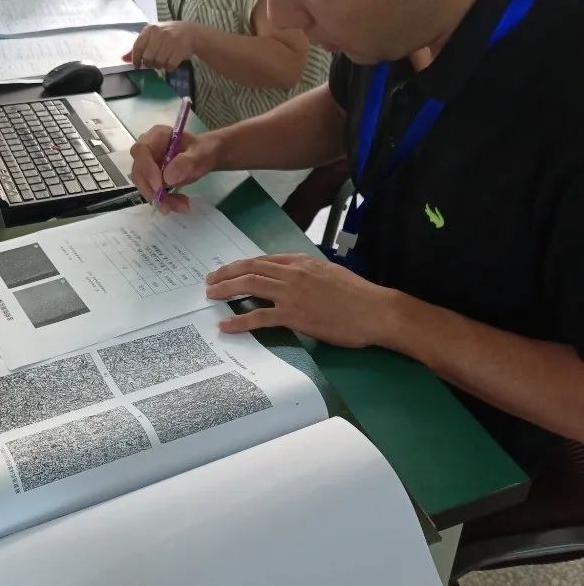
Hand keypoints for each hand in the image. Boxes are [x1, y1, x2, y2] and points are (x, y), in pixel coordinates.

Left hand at [123, 21, 198, 72]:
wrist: (191, 32)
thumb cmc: (169, 35)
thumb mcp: (153, 36)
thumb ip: (139, 47)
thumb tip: (123, 59)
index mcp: (150, 29)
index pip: (138, 46)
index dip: (136, 58)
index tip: (137, 65)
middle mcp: (160, 33)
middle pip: (148, 57)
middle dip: (150, 63)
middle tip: (154, 62)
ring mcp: (171, 41)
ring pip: (159, 62)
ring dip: (160, 65)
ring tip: (164, 60)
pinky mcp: (180, 50)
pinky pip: (170, 66)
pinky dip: (169, 67)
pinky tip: (171, 62)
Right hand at [130, 124, 220, 213]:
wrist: (205, 156)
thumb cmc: (203, 151)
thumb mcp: (201, 154)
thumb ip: (187, 162)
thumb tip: (167, 178)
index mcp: (157, 136)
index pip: (141, 151)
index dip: (147, 170)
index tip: (160, 187)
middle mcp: (147, 148)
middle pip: (139, 171)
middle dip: (153, 191)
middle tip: (171, 205)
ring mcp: (146, 163)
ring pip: (144, 185)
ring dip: (160, 199)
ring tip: (182, 205)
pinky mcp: (150, 177)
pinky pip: (151, 191)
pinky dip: (164, 201)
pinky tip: (179, 204)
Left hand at [205, 254, 397, 347]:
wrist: (375, 310)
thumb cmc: (358, 295)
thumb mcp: (330, 274)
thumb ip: (308, 274)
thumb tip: (294, 281)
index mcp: (302, 261)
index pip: (264, 260)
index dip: (242, 265)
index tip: (229, 270)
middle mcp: (293, 272)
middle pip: (250, 268)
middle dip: (226, 273)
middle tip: (210, 281)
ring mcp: (292, 293)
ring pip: (249, 285)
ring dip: (225, 290)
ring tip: (211, 296)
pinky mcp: (294, 315)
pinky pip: (258, 316)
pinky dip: (239, 320)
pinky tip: (226, 325)